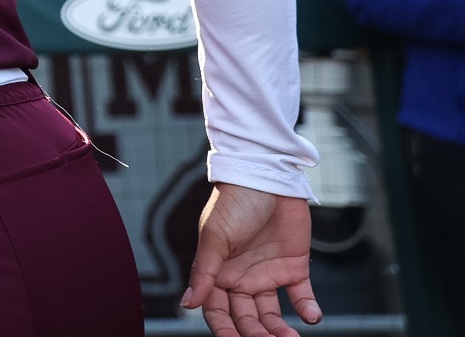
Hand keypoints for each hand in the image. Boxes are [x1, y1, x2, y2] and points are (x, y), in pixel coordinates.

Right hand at [182, 183, 319, 335]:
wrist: (266, 176)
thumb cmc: (234, 202)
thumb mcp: (215, 236)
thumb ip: (204, 272)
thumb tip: (188, 304)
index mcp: (218, 273)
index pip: (218, 311)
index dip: (224, 330)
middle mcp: (242, 278)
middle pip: (246, 318)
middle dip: (255, 334)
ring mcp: (268, 274)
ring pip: (272, 314)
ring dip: (279, 330)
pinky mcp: (294, 268)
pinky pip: (302, 297)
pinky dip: (309, 310)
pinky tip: (311, 317)